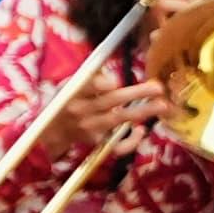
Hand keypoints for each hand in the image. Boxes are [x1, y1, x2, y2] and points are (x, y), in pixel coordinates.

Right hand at [46, 74, 170, 164]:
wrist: (50, 132)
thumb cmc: (65, 103)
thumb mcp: (69, 86)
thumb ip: (90, 77)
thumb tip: (113, 67)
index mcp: (73, 93)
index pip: (87, 86)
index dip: (101, 84)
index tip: (116, 82)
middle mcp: (81, 110)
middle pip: (111, 101)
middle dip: (136, 93)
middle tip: (158, 88)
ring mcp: (90, 127)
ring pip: (118, 119)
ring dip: (143, 111)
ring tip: (163, 105)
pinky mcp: (97, 142)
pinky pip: (116, 145)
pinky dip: (131, 141)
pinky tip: (141, 130)